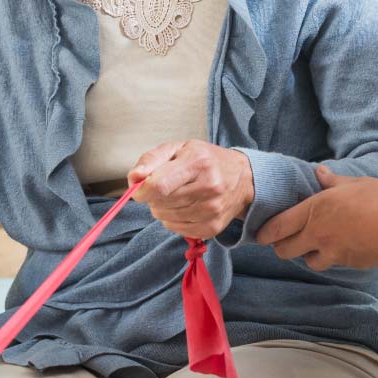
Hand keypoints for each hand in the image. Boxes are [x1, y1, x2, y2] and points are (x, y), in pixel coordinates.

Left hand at [129, 140, 255, 239]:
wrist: (243, 179)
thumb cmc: (206, 160)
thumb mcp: (178, 149)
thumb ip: (151, 160)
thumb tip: (133, 178)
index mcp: (198, 162)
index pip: (159, 186)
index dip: (142, 191)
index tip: (140, 189)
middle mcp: (209, 187)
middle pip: (160, 204)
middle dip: (153, 197)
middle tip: (166, 187)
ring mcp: (212, 210)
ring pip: (166, 218)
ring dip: (163, 209)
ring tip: (177, 195)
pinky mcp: (212, 228)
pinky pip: (176, 229)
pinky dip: (174, 219)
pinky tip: (185, 207)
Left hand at [257, 167, 377, 270]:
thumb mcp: (356, 183)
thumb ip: (333, 181)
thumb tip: (319, 172)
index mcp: (316, 210)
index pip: (278, 227)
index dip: (265, 233)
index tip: (260, 235)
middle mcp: (319, 235)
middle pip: (285, 250)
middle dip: (281, 247)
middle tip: (284, 241)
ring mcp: (333, 253)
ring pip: (308, 262)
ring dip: (307, 255)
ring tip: (314, 245)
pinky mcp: (348, 265)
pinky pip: (331, 264)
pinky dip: (329, 258)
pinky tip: (339, 248)